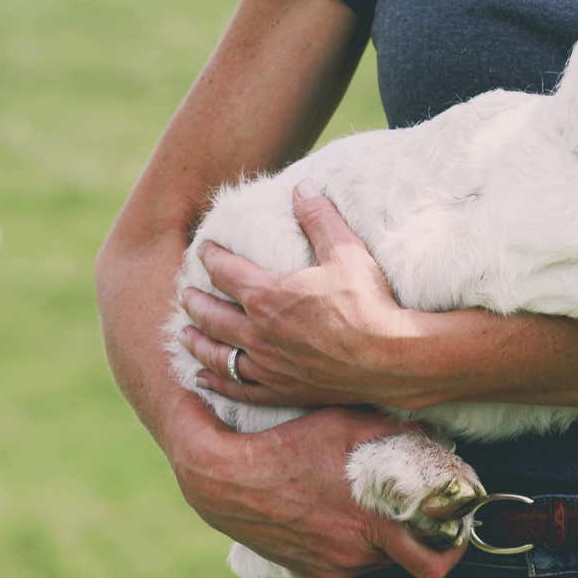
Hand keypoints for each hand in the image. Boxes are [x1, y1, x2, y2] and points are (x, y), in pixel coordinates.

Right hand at [173, 402, 464, 577]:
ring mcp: (333, 569)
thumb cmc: (287, 444)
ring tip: (371, 507)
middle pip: (410, 561)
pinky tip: (338, 516)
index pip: (436, 561)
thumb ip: (393, 431)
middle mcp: (357, 556)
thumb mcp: (343, 424)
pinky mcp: (311, 574)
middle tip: (425, 517)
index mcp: (373, 524)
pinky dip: (353, 546)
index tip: (458, 528)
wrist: (224, 480)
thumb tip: (432, 435)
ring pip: (378, 562)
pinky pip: (347, 565)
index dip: (454, 547)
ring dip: (383, 540)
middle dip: (422, 541)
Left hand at [179, 183, 440, 409]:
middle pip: (211, 314)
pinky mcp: (281, 391)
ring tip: (185, 335)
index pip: (224, 271)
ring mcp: (267, 366)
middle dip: (194, 301)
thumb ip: (319, 217)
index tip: (204, 250)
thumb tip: (303, 187)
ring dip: (197, 341)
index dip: (210, 257)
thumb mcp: (345, 250)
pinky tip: (204, 380)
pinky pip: (237, 389)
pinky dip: (216, 383)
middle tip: (185, 294)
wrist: (392, 358)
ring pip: (217, 354)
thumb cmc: (369, 303)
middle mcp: (256, 332)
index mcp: (266, 294)